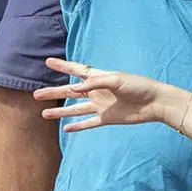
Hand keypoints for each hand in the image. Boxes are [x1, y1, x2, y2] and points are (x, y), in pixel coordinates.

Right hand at [36, 56, 188, 131]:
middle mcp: (97, 91)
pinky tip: (66, 128)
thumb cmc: (139, 86)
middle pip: (70, 92)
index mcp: (100, 78)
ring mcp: (101, 106)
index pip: (77, 70)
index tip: (48, 61)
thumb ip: (94, 83)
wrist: (155, 103)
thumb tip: (72, 89)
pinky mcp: (107, 118)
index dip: (63, 66)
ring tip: (44, 113)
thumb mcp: (116, 80)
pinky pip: (88, 123)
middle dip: (54, 92)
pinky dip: (77, 126)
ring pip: (75, 109)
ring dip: (60, 111)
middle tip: (36, 94)